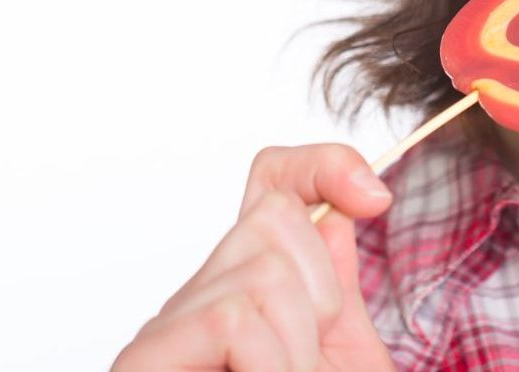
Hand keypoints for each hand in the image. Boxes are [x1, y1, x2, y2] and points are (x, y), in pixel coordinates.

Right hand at [113, 144, 394, 371]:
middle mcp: (197, 300)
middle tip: (307, 365)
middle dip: (320, 294)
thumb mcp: (338, 360)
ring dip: (301, 348)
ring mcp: (165, 331)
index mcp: (249, 291)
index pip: (271, 184)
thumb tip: (339, 209)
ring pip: (263, 271)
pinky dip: (277, 366)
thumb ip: (333, 290)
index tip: (376, 199)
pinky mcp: (142, 364)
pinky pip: (234, 318)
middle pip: (272, 220)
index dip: (321, 166)